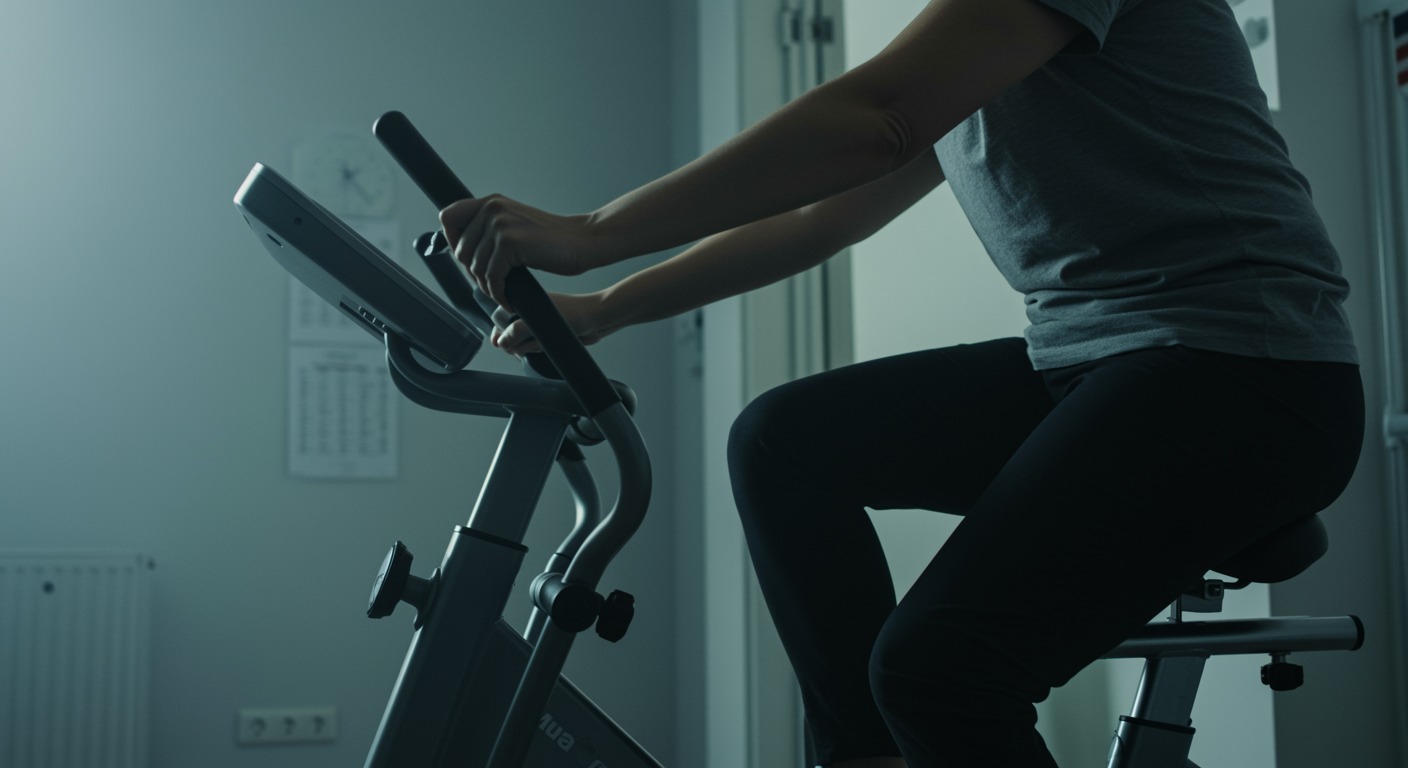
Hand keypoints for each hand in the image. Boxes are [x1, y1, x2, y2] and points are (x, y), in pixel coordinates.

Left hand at [439, 195, 599, 311]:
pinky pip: (491, 277)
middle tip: (492, 284)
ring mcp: (500, 223)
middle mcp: (491, 208)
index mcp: (490, 202)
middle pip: (460, 251)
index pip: (448, 217)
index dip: (451, 242)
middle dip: (474, 273)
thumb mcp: (515, 226)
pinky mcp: (510, 242)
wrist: (582, 242)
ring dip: (488, 287)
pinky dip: (499, 294)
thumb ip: (490, 230)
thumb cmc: (551, 241)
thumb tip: (461, 251)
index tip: (468, 260)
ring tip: (503, 293)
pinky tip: (509, 298)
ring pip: (475, 267)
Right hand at [490, 291, 614, 356]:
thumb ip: (517, 331)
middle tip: (524, 345)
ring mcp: (537, 325)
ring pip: (520, 343)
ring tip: (539, 344)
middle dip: (514, 343)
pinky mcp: (546, 335)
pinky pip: (533, 347)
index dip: (499, 332)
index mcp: (523, 302)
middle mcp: (528, 313)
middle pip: (508, 333)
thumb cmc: (573, 313)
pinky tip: (545, 348)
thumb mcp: (540, 322)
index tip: (502, 342)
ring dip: (526, 348)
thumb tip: (500, 342)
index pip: (499, 318)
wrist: (596, 320)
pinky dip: (536, 350)